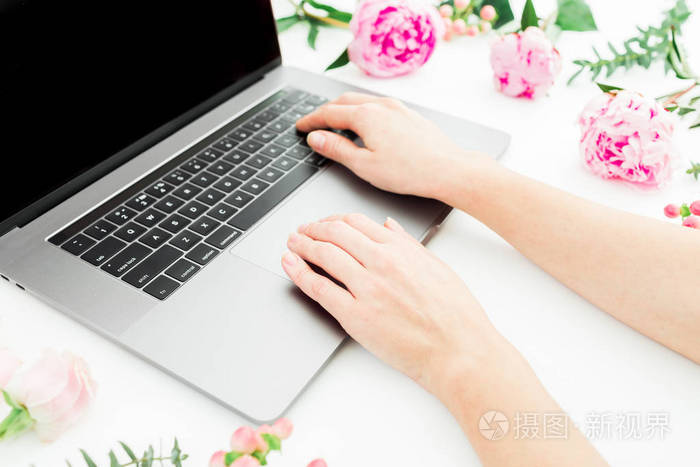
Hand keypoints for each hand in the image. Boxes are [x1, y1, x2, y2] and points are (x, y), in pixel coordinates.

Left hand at [280, 213, 502, 396]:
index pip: (356, 223)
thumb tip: (388, 227)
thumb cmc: (455, 315)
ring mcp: (367, 289)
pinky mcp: (356, 316)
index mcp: (401, 250)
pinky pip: (320, 289)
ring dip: (302, 246)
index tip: (324, 224)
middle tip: (302, 232)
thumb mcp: (436, 267)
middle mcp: (382, 263)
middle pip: (335, 234)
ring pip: (324, 256)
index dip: (333, 220)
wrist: (459, 351)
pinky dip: (300, 273)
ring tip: (292, 244)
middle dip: (313, 229)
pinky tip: (291, 265)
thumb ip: (408, 244)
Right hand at [296, 93, 494, 199]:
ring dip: (344, 109)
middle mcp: (381, 105)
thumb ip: (337, 149)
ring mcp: (397, 107)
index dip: (311, 121)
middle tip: (314, 123)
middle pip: (344, 102)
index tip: (300, 127)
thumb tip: (317, 138)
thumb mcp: (364, 165)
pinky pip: (377, 105)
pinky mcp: (408, 114)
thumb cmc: (410, 171)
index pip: (328, 113)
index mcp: (366, 116)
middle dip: (325, 111)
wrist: (448, 169)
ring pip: (362, 101)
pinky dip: (362, 111)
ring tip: (336, 123)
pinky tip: (365, 124)